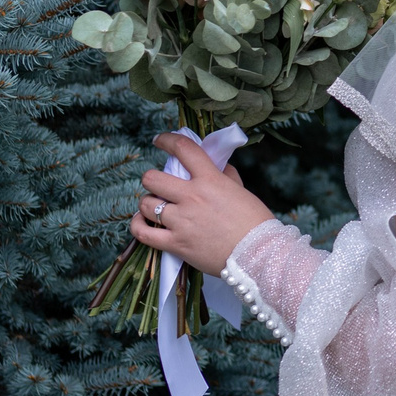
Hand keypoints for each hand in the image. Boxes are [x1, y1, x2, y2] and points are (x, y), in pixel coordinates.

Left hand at [129, 134, 275, 273]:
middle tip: (158, 185)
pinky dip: (138, 225)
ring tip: (154, 206)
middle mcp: (192, 197)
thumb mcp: (241, 190)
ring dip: (148, 203)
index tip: (160, 140)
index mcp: (210, 180)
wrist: (258, 254)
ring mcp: (181, 221)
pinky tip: (141, 222)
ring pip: (146, 204)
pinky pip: (143, 233)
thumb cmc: (254, 222)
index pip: (183, 149)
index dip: (167, 140)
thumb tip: (216, 165)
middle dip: (151, 179)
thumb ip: (225, 175)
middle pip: (152, 178)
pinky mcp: (176, 244)